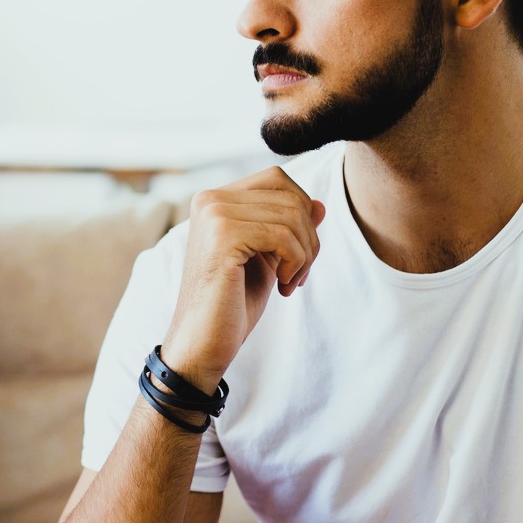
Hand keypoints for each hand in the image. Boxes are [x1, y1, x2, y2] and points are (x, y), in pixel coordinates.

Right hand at [161, 166, 324, 389]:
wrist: (203, 342)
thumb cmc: (231, 304)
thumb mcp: (268, 259)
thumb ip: (288, 229)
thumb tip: (319, 204)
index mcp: (215, 200)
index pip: (277, 180)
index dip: (300, 213)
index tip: (296, 255)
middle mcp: (209, 199)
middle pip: (289, 196)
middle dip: (308, 237)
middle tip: (298, 274)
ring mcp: (214, 215)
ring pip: (292, 215)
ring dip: (305, 254)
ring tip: (291, 282)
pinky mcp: (222, 236)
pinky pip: (284, 235)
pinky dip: (296, 263)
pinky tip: (283, 286)